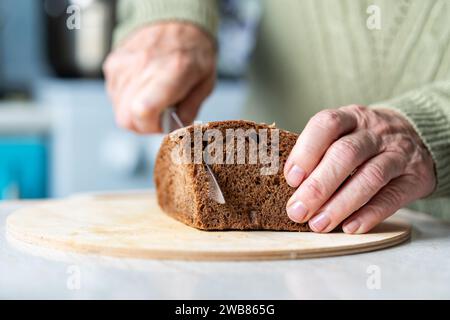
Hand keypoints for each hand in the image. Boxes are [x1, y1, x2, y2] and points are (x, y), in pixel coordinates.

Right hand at [103, 22, 216, 132]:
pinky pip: (114, 97)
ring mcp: (124, 65)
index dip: (152, 126)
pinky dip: (128, 101)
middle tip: (161, 115)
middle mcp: (144, 66)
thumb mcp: (205, 84)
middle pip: (127, 118)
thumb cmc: (193, 54)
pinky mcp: (112, 65)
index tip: (166, 122)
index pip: (144, 110)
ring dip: (136, 114)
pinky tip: (144, 89)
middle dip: (144, 126)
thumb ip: (190, 111)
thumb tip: (174, 130)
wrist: (174, 23)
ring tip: (154, 99)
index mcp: (173, 71)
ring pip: (119, 111)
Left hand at [284, 105, 435, 233]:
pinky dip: (369, 214)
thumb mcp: (344, 133)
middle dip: (318, 186)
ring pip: (370, 177)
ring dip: (340, 204)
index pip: (326, 125)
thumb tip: (289, 186)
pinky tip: (349, 227)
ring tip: (319, 224)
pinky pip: (391, 198)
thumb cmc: (365, 140)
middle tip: (298, 211)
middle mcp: (375, 131)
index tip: (291, 179)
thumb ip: (319, 152)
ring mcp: (398, 153)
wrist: (418, 135)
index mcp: (351, 117)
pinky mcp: (415, 178)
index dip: (306, 151)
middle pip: (346, 154)